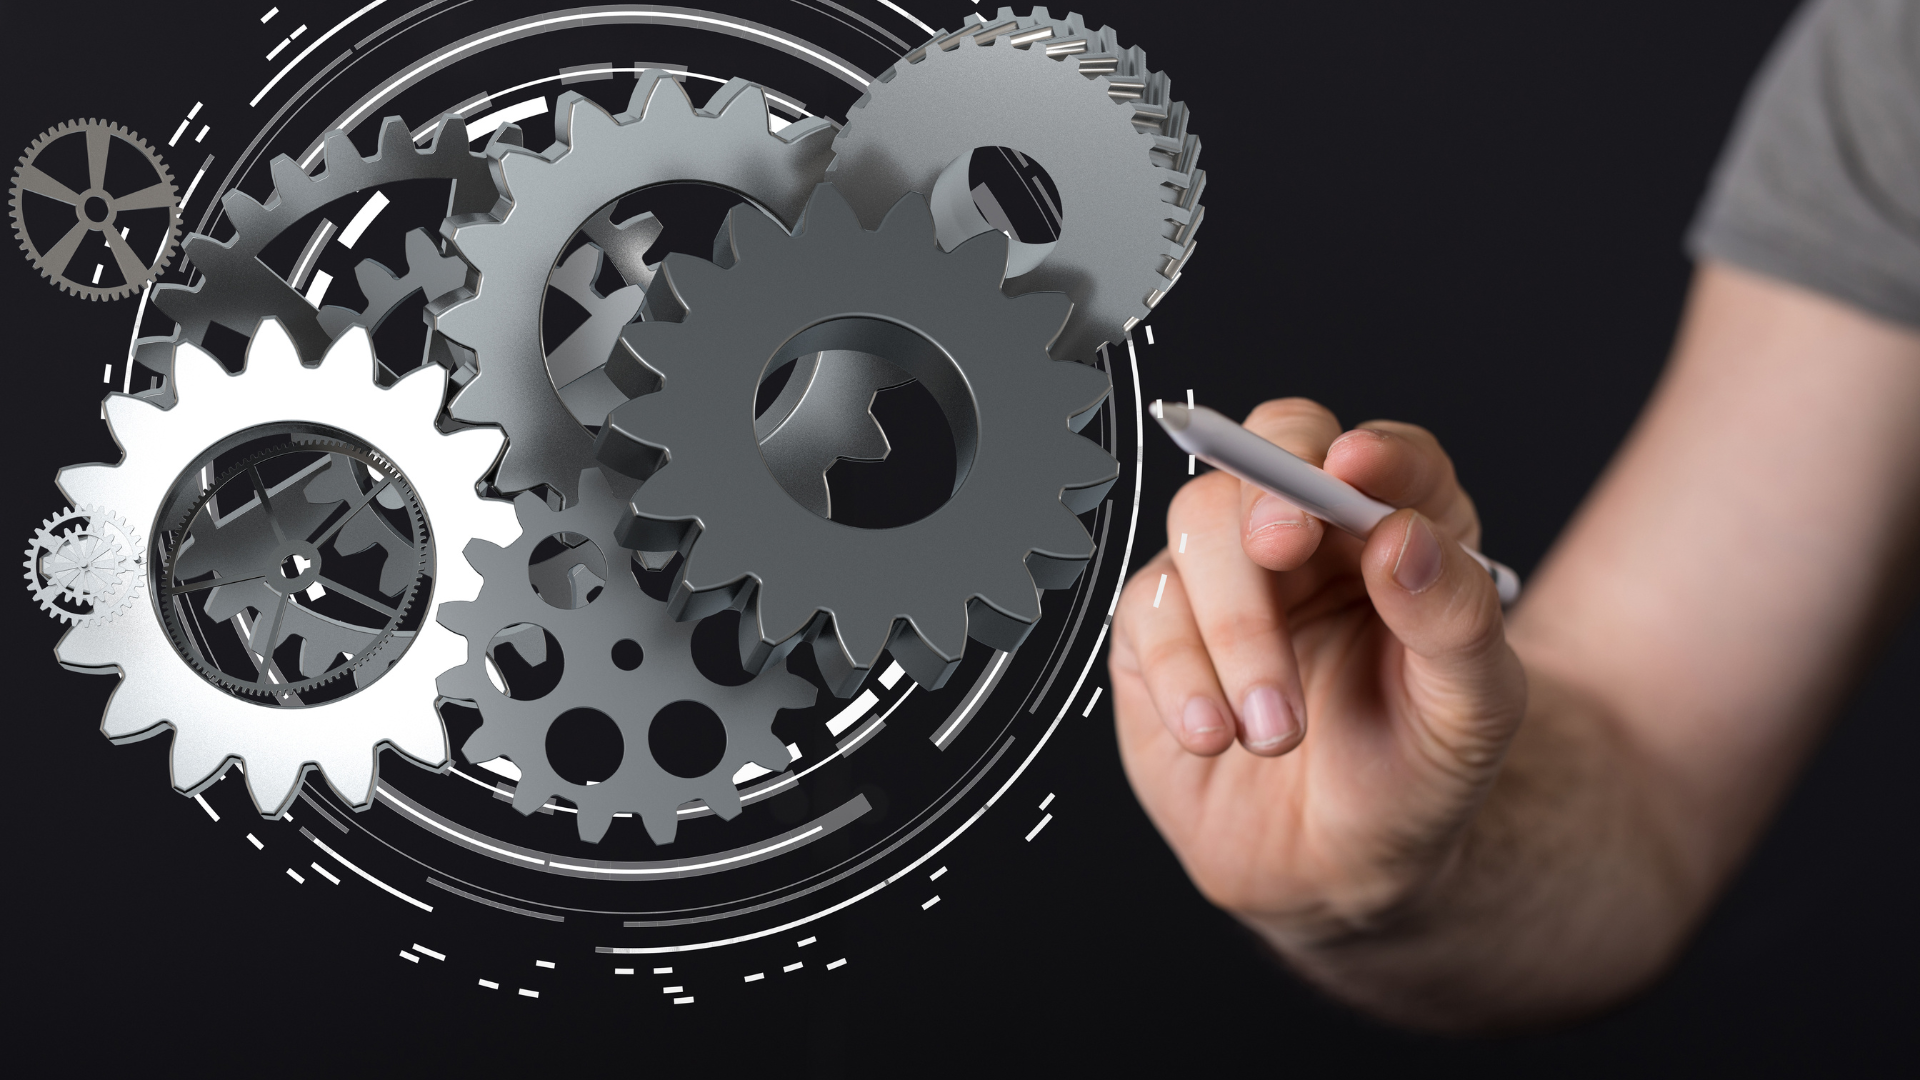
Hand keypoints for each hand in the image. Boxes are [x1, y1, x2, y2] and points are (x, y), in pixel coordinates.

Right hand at [1110, 399, 1525, 953]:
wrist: (1341, 868)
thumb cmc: (1416, 772)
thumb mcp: (1474, 710)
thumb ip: (1455, 617)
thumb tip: (1403, 535)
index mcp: (1396, 532)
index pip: (1380, 458)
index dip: (1368, 452)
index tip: (1357, 468)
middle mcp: (1307, 540)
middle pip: (1264, 462)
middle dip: (1268, 501)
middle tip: (1280, 550)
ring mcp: (1225, 579)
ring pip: (1199, 530)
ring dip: (1234, 627)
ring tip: (1275, 732)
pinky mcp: (1159, 631)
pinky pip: (1147, 613)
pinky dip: (1181, 675)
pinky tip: (1215, 736)